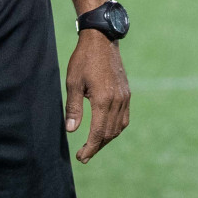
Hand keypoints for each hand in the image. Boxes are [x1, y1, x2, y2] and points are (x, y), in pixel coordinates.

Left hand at [65, 31, 130, 163]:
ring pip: (119, 127)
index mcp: (103, 100)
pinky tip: (106, 129)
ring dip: (106, 139)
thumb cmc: (83, 60)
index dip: (89, 148)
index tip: (81, 158)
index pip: (97, 132)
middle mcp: (117, 101)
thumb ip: (73, 108)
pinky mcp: (126, 93)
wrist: (102, 40)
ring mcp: (124, 97)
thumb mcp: (73, 83)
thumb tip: (71, 130)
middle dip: (96, 146)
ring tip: (93, 145)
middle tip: (84, 156)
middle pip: (109, 133)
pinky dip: (116, 128)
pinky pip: (124, 117)